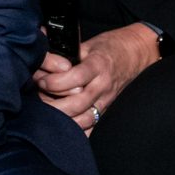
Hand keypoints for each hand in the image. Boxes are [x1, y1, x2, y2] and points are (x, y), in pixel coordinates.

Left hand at [32, 23, 158, 133]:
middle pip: (78, 103)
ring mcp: (106, 100)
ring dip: (64, 119)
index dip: (56, 82)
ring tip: (48, 112)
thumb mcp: (88, 43)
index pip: (76, 77)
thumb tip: (42, 47)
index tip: (42, 80)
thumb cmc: (109, 47)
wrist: (134, 54)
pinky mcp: (106, 110)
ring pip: (85, 118)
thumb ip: (67, 49)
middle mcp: (103, 85)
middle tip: (40, 97)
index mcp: (98, 65)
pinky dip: (78, 131)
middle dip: (54, 104)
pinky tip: (64, 128)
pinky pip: (93, 127)